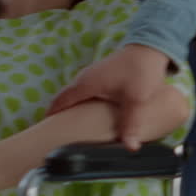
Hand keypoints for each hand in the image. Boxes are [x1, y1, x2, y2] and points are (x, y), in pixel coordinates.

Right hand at [48, 43, 171, 149]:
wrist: (150, 47)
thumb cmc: (141, 71)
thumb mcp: (137, 99)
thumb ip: (131, 124)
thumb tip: (130, 148)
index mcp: (85, 85)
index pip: (58, 103)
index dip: (50, 119)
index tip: (45, 135)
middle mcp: (82, 79)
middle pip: (62, 100)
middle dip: (58, 117)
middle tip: (57, 138)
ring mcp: (90, 76)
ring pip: (73, 96)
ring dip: (69, 110)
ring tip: (70, 130)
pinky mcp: (99, 75)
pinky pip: (82, 92)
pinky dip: (79, 104)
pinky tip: (88, 115)